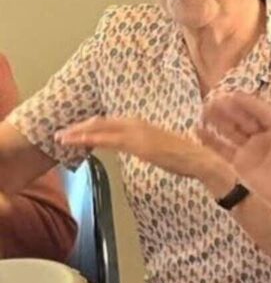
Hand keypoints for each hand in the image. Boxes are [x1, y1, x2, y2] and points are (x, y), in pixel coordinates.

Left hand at [56, 116, 228, 187]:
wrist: (199, 159)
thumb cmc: (183, 156)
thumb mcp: (157, 147)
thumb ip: (142, 144)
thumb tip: (132, 147)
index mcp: (140, 124)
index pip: (108, 122)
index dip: (89, 126)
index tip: (74, 131)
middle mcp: (136, 123)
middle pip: (100, 122)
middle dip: (78, 127)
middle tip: (59, 133)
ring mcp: (137, 133)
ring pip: (100, 129)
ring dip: (78, 133)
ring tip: (61, 138)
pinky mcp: (138, 144)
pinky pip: (109, 140)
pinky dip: (91, 139)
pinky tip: (78, 142)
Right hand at [200, 91, 270, 216]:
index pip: (264, 112)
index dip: (250, 104)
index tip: (234, 94)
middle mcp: (265, 135)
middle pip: (245, 118)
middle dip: (231, 109)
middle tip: (215, 100)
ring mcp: (251, 149)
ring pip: (232, 130)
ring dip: (219, 120)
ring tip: (205, 110)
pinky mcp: (241, 164)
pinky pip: (223, 150)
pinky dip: (211, 141)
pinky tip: (199, 130)